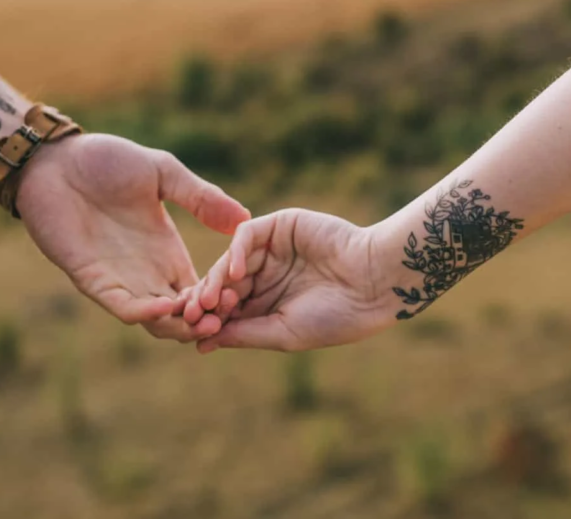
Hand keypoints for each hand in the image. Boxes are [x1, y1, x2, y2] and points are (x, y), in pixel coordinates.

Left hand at [16, 133, 249, 340]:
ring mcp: (119, 278)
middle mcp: (147, 271)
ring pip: (155, 321)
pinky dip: (144, 313)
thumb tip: (245, 217)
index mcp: (167, 251)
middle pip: (182, 315)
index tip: (240, 297)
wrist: (55, 158)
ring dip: (178, 325)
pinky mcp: (91, 278)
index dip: (220, 298)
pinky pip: (122, 306)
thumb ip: (201, 197)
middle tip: (224, 318)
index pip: (201, 289)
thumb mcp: (163, 173)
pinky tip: (165, 307)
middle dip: (204, 321)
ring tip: (200, 319)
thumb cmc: (106, 160)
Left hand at [181, 209, 398, 352]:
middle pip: (222, 286)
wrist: (375, 282)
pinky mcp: (279, 225)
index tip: (196, 334)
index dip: (210, 322)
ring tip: (214, 298)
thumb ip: (244, 334)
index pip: (227, 312)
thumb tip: (200, 344)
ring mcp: (271, 249)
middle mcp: (266, 276)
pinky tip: (235, 274)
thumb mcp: (284, 333)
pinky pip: (246, 235)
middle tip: (198, 313)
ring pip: (230, 261)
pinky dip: (235, 252)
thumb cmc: (337, 316)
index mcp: (267, 306)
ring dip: (217, 280)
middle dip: (208, 301)